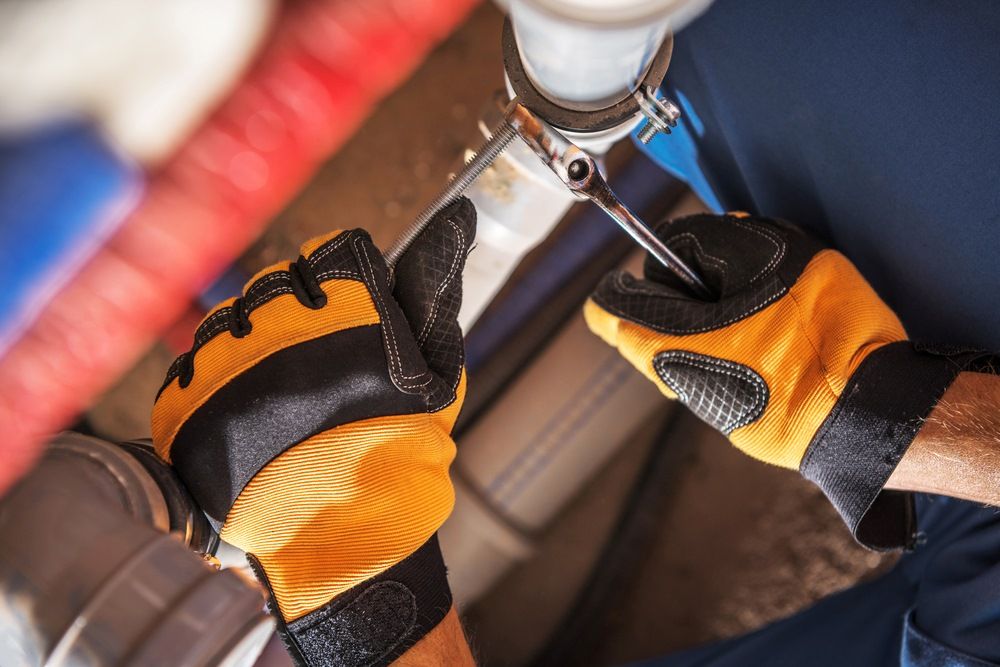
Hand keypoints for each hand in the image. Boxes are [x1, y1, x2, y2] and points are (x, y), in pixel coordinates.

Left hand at [152, 200, 474, 664]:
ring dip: (247, 346)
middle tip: (308, 367)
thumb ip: (434, 285)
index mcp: (345, 311)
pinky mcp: (186, 403)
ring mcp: (227, 365)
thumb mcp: (436, 365)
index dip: (336, 286)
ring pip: (226, 319)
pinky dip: (211, 381)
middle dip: (290, 315)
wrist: (343, 527)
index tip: (339, 317)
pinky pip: (188, 362)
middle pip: (272, 283)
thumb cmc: (400, 443)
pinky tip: (244, 413)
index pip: (328, 254)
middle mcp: (280, 327)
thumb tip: (458, 218)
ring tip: (275, 396)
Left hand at [585, 213, 983, 549]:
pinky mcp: (734, 419)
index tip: (653, 264)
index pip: (607, 312)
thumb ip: (717, 242)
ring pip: (685, 346)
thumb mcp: (771, 257)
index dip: (623, 282)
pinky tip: (780, 336)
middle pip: (647, 325)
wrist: (867, 409)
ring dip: (711, 319)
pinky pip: (717, 368)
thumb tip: (689, 242)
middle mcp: (672, 380)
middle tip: (730, 277)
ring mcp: (702, 405)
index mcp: (664, 342)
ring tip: (765, 304)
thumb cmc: (819, 332)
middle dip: (678, 294)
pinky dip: (736, 345)